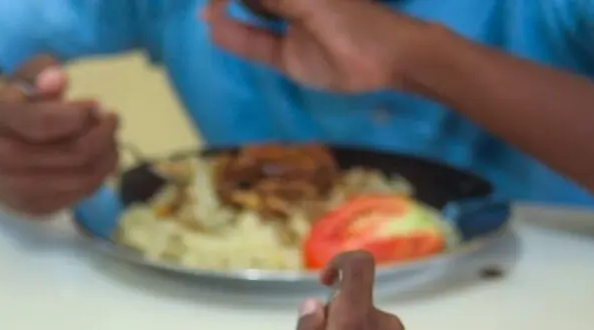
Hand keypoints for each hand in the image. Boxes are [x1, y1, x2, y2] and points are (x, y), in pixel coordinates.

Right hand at [0, 55, 118, 215]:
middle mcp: (5, 161)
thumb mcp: (16, 81)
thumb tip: (61, 80)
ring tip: (110, 139)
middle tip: (111, 120)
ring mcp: (19, 190)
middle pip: (74, 153)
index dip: (82, 114)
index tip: (98, 104)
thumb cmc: (3, 112)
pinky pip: (80, 194)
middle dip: (105, 135)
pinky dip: (98, 176)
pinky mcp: (34, 208)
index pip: (45, 122)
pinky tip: (98, 160)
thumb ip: (39, 71)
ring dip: (107, 157)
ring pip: (83, 178)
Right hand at [202, 0, 426, 92]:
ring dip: (227, 13)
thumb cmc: (353, 23)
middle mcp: (292, 5)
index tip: (216, 1)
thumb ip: (275, 0)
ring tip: (206, 12)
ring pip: (252, 16)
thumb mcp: (308, 3)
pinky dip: (235, 38)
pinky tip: (215, 30)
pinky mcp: (288, 57)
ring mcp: (289, 30)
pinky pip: (255, 45)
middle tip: (209, 6)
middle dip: (229, 1)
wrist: (387, 59)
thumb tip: (233, 0)